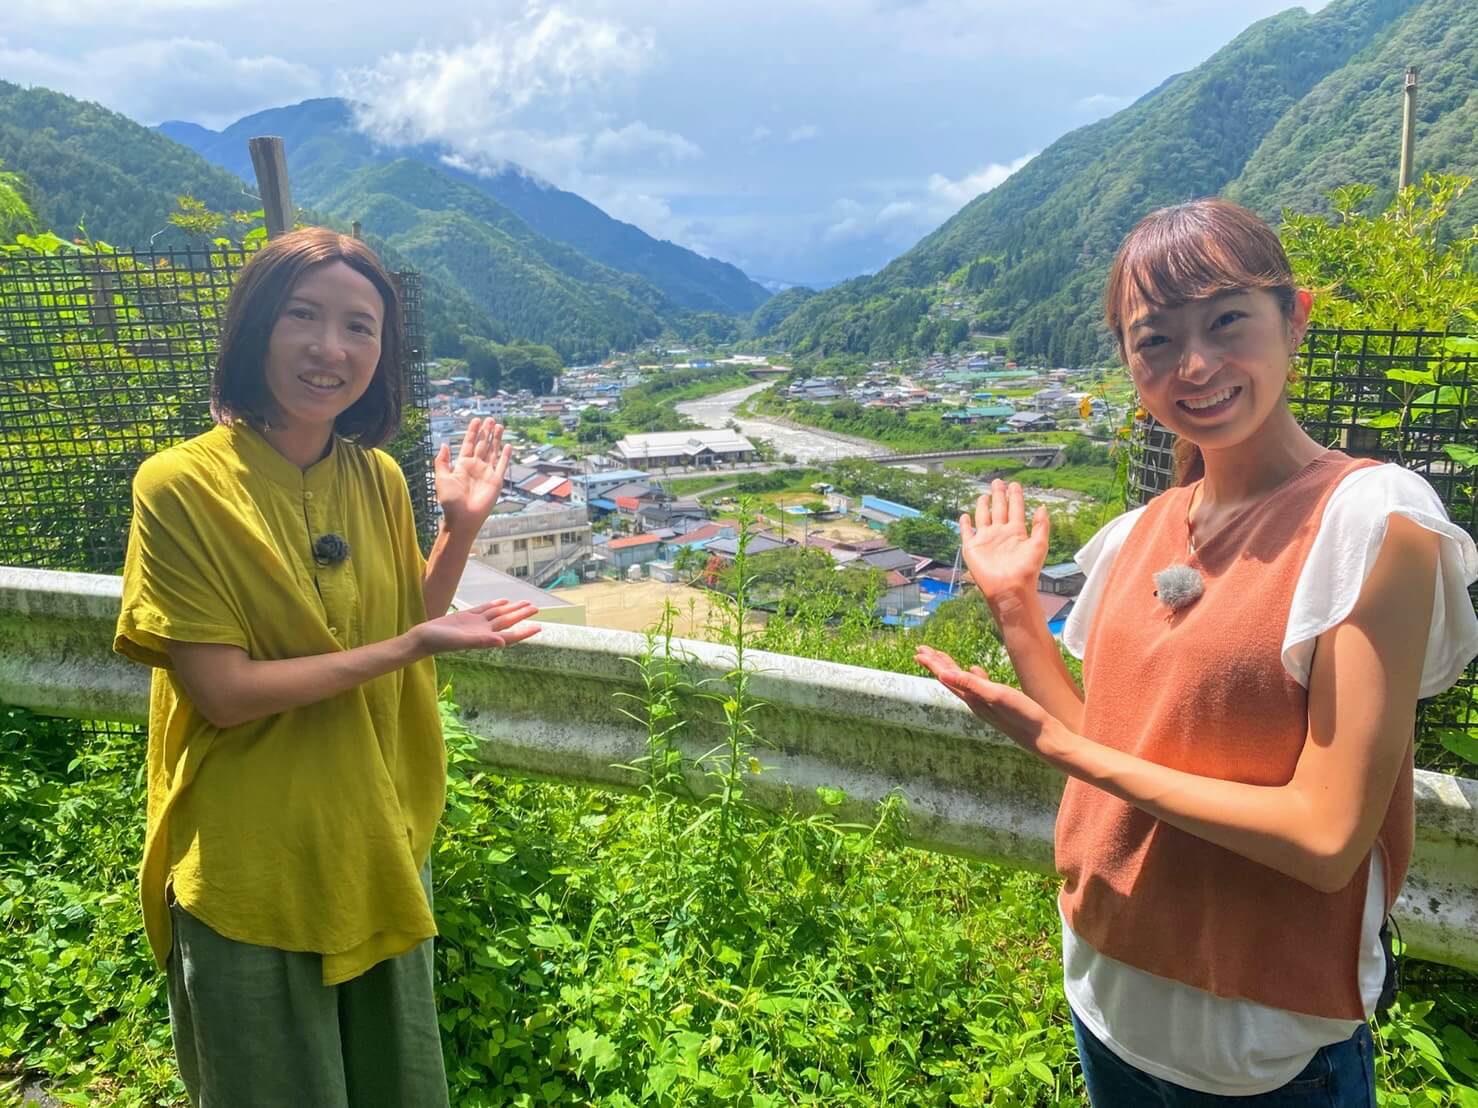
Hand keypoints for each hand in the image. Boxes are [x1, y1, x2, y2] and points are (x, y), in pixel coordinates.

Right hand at [413, 599, 540, 655]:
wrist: (422, 638)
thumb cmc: (440, 642)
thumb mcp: (462, 641)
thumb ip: (482, 641)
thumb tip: (502, 641)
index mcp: (485, 638)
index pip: (510, 635)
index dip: (525, 632)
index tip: (539, 627)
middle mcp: (483, 631)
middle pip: (507, 621)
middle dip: (521, 615)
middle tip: (536, 608)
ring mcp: (475, 623)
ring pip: (498, 614)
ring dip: (511, 609)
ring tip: (524, 604)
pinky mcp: (466, 616)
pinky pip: (485, 609)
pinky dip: (495, 605)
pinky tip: (503, 602)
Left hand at [436, 417, 511, 534]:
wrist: (462, 518)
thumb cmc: (450, 501)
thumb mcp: (441, 477)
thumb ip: (442, 461)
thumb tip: (444, 444)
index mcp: (462, 465)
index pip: (469, 444)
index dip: (473, 432)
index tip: (476, 420)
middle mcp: (476, 467)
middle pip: (482, 445)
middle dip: (486, 432)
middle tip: (490, 419)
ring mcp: (487, 473)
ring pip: (493, 451)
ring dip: (496, 439)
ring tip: (499, 426)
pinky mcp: (496, 481)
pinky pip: (502, 465)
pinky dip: (505, 455)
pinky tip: (507, 445)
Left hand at [914, 644, 1066, 757]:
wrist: (1044, 737)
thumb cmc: (1023, 716)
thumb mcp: (996, 695)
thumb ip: (970, 684)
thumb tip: (942, 674)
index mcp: (973, 699)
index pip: (947, 677)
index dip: (933, 663)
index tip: (919, 651)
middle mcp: (976, 702)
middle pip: (950, 679)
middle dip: (936, 663)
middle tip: (922, 649)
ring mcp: (987, 704)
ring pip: (963, 681)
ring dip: (952, 667)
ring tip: (941, 656)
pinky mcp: (999, 704)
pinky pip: (979, 686)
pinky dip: (974, 675)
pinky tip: (976, 669)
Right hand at [960, 480, 1049, 604]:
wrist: (1009, 588)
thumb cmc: (1026, 571)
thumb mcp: (1039, 544)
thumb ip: (1041, 525)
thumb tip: (1042, 507)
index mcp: (1016, 532)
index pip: (1016, 509)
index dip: (1015, 496)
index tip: (1014, 484)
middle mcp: (1001, 533)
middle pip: (999, 509)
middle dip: (999, 495)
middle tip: (998, 482)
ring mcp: (986, 540)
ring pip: (983, 517)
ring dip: (983, 506)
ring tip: (984, 495)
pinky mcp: (973, 548)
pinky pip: (967, 533)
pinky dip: (965, 524)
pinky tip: (964, 516)